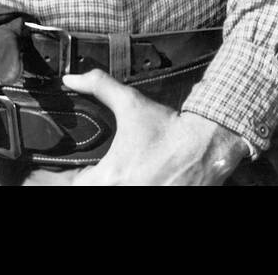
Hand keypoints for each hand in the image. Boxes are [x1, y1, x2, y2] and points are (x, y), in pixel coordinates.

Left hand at [61, 69, 248, 184]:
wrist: (208, 145)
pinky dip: (130, 186)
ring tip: (116, 174)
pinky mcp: (164, 200)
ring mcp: (143, 198)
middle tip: (94, 170)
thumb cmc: (169, 129)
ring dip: (110, 184)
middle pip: (90, 191)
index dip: (69, 177)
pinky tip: (132, 178)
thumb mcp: (130, 103)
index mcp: (113, 176)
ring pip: (113, 193)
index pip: (75, 186)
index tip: (75, 168)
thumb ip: (98, 86)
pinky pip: (136, 196)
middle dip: (90, 180)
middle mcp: (127, 192)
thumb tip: (71, 78)